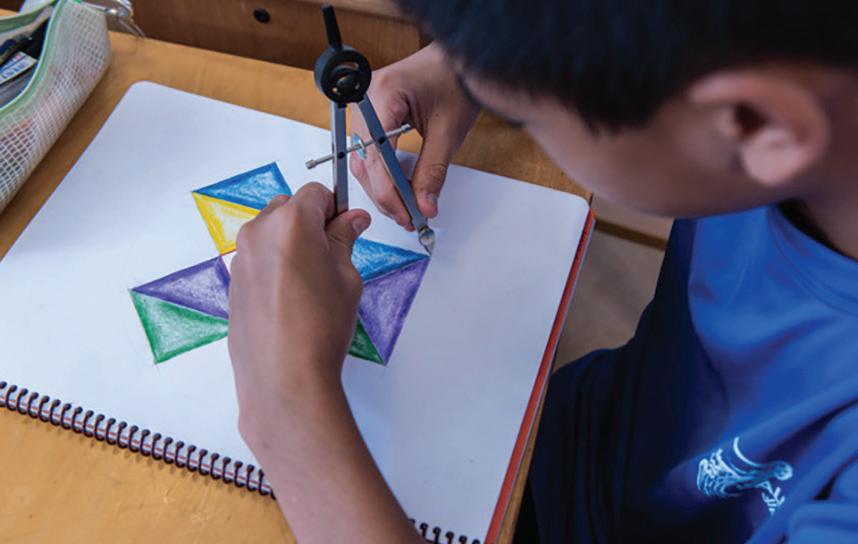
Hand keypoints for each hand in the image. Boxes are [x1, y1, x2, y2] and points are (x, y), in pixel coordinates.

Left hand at [228, 183, 369, 423]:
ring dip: (292, 242)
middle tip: (333, 255)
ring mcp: (241, 256)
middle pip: (289, 207)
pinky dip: (276, 262)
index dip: (335, 208)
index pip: (316, 193)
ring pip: (272, 231)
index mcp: (291, 223)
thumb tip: (351, 220)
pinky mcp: (233, 280)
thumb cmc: (319, 328)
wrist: (283, 377)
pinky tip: (292, 297)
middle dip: (312, 222)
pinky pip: (259, 256)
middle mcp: (259, 232)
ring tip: (312, 282)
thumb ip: (344, 240)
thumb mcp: (346, 278)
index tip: (346, 227)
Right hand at [350, 43, 479, 229]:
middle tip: (409, 217)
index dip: (389, 193)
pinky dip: (383, 173)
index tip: (406, 214)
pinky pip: (369, 151)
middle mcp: (365, 99)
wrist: (457, 61)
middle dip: (385, 194)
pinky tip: (400, 189)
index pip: (375, 157)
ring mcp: (364, 106)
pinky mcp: (371, 114)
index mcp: (382, 95)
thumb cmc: (454, 81)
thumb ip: (433, 171)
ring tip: (406, 208)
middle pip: (364, 162)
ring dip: (383, 187)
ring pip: (363, 160)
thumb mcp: (448, 131)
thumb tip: (425, 205)